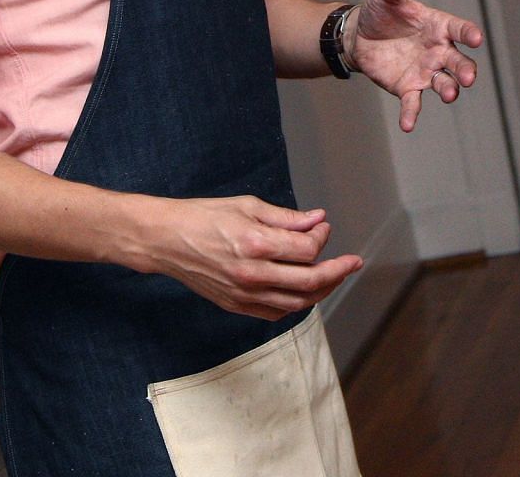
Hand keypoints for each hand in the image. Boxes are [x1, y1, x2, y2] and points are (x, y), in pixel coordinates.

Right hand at [143, 195, 361, 319]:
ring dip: (322, 291)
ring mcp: (243, 294)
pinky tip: (304, 291)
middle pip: (310, 281)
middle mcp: (251, 273)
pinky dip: (296, 303)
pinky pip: (276, 312)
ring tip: (336, 278)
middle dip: (338, 271)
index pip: (308, 250)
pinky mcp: (236, 305)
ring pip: (297, 303)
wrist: (166, 240)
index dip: (322, 238)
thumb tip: (318, 220)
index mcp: (255, 243)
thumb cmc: (204, 217)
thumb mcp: (247, 206)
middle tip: (353, 263)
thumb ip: (286, 218)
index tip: (321, 227)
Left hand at [350, 0, 483, 131]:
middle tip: (469, 78)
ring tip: (451, 95)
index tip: (477, 38)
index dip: (469, 33)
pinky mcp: (408, 87)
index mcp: (438, 26)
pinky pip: (413, 102)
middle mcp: (438, 51)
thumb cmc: (381, 13)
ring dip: (449, 89)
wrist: (361, 36)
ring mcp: (426, 71)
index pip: (459, 29)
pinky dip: (411, 114)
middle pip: (458, 62)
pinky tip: (407, 125)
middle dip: (465, 70)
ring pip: (444, 83)